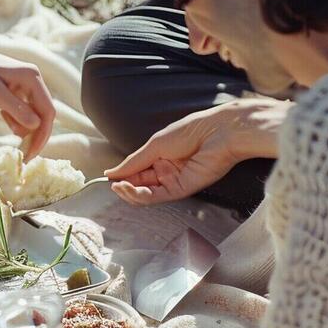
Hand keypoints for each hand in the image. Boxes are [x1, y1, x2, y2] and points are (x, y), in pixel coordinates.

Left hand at [0, 28, 55, 159]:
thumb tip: (36, 126)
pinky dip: (16, 118)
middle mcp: (33, 80)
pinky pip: (22, 108)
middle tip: (24, 154)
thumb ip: (16, 109)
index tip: (32, 153)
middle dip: (35, 134)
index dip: (43, 135)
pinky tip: (4, 117)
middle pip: (43, 114)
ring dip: (24, 126)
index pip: (48, 111)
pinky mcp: (15, 88)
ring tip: (10, 130)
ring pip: (32, 113)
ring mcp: (24, 84)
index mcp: (31, 78)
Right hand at [105, 98, 287, 205]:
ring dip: (130, 192)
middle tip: (113, 185)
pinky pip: (157, 196)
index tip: (108, 177)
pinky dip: (141, 195)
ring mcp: (173, 181)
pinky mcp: (182, 190)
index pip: (137, 170)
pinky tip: (129, 189)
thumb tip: (111, 173)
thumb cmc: (190, 131)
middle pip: (140, 184)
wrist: (218, 133)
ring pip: (146, 193)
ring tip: (118, 187)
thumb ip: (134, 162)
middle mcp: (166, 171)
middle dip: (125, 185)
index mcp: (160, 156)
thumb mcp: (155, 145)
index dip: (122, 175)